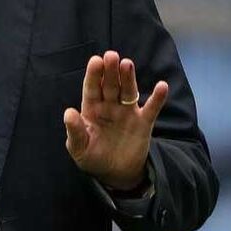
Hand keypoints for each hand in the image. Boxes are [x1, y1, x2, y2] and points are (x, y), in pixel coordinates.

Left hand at [64, 51, 168, 189]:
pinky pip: (151, 108)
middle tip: (111, 55)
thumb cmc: (93, 158)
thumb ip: (75, 131)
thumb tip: (68, 112)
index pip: (92, 88)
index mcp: (92, 109)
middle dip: (110, 71)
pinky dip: (157, 98)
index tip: (96, 61)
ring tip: (127, 64)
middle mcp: (110, 106)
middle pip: (110, 85)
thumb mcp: (79, 148)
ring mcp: (127, 113)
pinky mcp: (143, 123)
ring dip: (129, 78)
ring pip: (128, 91)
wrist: (115, 174)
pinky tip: (162, 86)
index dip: (94, 75)